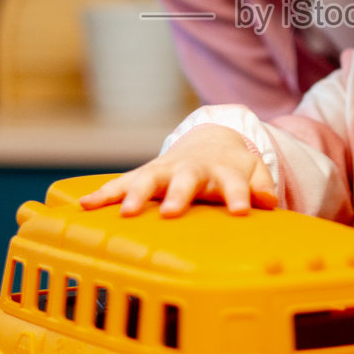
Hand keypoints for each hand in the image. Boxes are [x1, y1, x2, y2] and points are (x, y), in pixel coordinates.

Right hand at [79, 125, 277, 217]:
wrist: (209, 140)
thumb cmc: (232, 165)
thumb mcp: (253, 171)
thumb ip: (261, 185)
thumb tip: (269, 202)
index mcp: (222, 170)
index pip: (234, 184)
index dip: (238, 196)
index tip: (240, 211)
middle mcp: (191, 168)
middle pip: (185, 180)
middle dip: (177, 195)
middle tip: (171, 213)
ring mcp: (165, 170)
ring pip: (148, 180)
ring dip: (136, 195)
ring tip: (126, 213)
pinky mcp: (144, 174)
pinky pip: (121, 184)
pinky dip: (104, 194)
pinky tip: (84, 206)